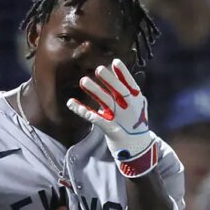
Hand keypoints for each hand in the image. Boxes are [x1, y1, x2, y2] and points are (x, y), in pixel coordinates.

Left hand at [67, 59, 157, 177]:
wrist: (138, 148)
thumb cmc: (135, 124)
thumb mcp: (137, 107)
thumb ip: (128, 94)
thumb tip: (118, 75)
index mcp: (137, 101)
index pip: (130, 84)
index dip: (123, 73)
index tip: (115, 62)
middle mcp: (129, 108)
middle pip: (118, 91)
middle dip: (109, 79)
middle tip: (98, 68)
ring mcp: (120, 118)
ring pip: (105, 102)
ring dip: (94, 90)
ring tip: (82, 80)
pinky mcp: (111, 129)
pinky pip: (94, 118)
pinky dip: (82, 110)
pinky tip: (70, 103)